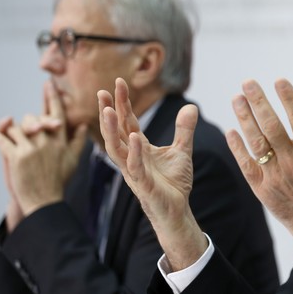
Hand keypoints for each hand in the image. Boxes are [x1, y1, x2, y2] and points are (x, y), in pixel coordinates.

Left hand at [0, 81, 86, 217]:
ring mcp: (31, 148)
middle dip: (29, 122)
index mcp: (60, 141)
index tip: (48, 83)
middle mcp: (47, 141)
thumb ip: (78, 141)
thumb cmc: (59, 181)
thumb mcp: (73, 160)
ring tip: (12, 139)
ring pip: (18, 127)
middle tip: (29, 129)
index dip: (51, 98)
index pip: (56, 114)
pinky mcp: (16, 157)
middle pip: (33, 118)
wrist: (44, 201)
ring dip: (13, 131)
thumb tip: (82, 126)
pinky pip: (3, 139)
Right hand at [98, 77, 206, 269]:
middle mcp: (131, 157)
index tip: (118, 82)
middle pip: (115, 131)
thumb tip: (191, 106)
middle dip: (108, 111)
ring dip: (111, 130)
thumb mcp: (182, 150)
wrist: (177, 210)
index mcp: (138, 148)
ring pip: (116, 149)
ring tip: (108, 111)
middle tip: (102, 91)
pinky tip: (134, 136)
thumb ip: (184, 129)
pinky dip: (134, 151)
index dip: (122, 103)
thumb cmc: (174, 183)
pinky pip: (135, 166)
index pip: (127, 122)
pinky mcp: (143, 184)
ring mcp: (134, 171)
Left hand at [226, 78, 292, 261]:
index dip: (288, 98)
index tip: (278, 80)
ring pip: (257, 142)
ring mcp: (275, 175)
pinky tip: (231, 130)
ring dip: (245, 119)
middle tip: (248, 82)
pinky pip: (247, 164)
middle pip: (272, 126)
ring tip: (236, 99)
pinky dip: (238, 148)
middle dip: (259, 102)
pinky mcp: (262, 188)